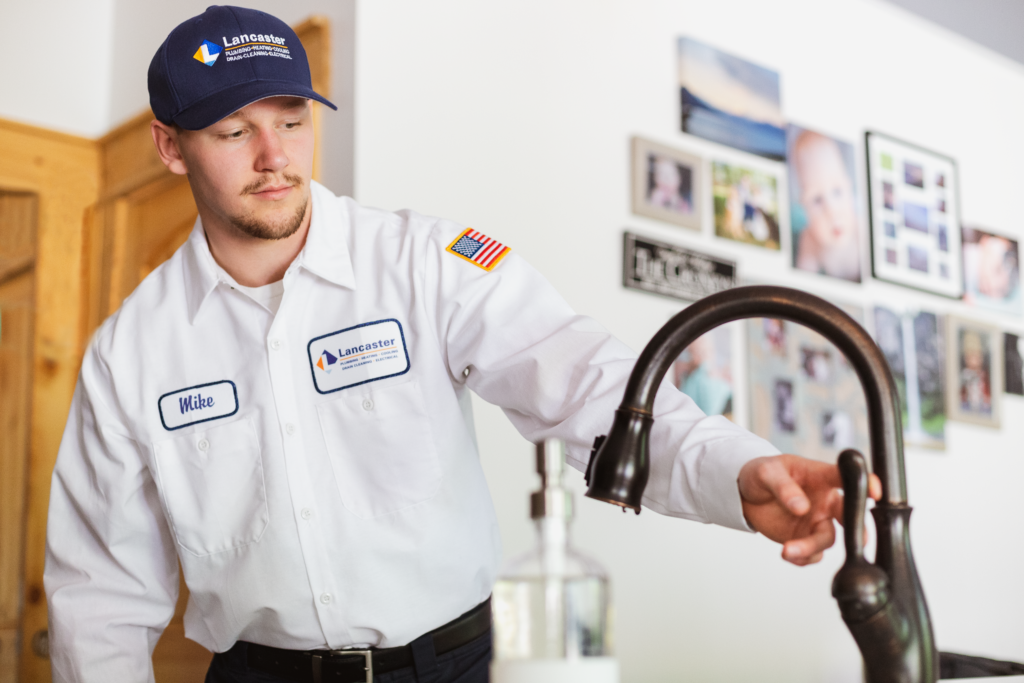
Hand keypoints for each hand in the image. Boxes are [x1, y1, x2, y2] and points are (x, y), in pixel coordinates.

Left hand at [738, 454, 881, 565]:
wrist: (745, 494)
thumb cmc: (762, 474)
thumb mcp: (767, 472)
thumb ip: (784, 487)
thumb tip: (801, 506)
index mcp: (820, 477)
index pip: (845, 478)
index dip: (866, 483)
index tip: (875, 492)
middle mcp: (825, 501)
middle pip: (848, 515)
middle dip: (857, 528)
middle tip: (859, 541)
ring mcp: (817, 521)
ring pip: (828, 539)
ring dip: (811, 547)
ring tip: (788, 550)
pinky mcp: (805, 538)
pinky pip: (812, 554)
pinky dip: (803, 558)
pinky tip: (788, 554)